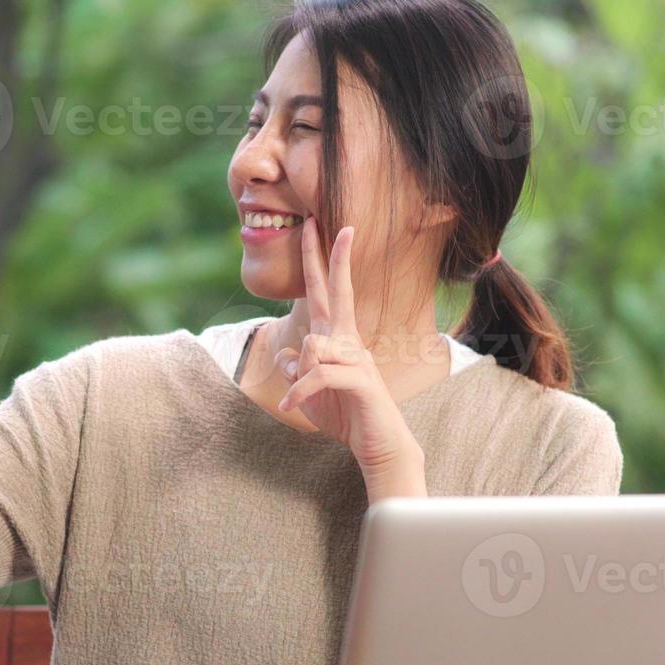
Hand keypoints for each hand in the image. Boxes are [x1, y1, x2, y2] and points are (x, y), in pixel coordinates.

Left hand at [275, 217, 423, 477]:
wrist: (377, 445)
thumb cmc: (346, 415)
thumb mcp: (309, 392)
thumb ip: (296, 371)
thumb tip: (287, 355)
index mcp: (336, 339)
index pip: (327, 292)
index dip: (321, 260)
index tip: (317, 225)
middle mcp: (348, 341)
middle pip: (334, 291)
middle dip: (324, 256)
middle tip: (314, 219)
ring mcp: (356, 358)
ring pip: (312, 344)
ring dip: (297, 376)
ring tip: (299, 399)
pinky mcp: (360, 379)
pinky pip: (318, 373)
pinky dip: (299, 391)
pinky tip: (291, 405)